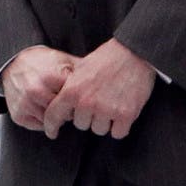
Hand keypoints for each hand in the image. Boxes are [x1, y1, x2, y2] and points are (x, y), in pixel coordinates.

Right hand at [1, 46, 77, 133]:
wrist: (13, 63)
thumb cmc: (42, 62)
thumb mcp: (63, 60)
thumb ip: (82, 70)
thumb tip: (106, 78)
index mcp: (50, 77)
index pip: (76, 100)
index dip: (82, 100)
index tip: (84, 99)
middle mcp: (36, 91)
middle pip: (66, 114)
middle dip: (72, 111)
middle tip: (73, 106)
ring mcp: (26, 104)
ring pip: (53, 122)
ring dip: (59, 118)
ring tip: (59, 107)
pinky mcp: (18, 115)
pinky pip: (39, 126)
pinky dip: (45, 122)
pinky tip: (46, 111)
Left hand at [41, 40, 156, 139]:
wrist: (133, 52)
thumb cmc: (107, 58)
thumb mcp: (80, 68)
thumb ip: (70, 88)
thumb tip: (62, 106)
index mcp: (72, 90)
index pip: (53, 116)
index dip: (51, 126)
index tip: (53, 133)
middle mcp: (87, 103)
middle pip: (80, 125)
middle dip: (88, 116)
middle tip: (98, 101)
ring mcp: (106, 110)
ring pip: (99, 130)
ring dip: (105, 122)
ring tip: (112, 103)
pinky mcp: (125, 115)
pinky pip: (117, 133)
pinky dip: (120, 127)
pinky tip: (122, 113)